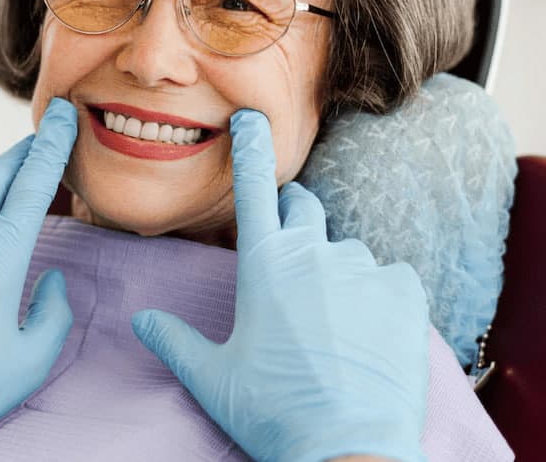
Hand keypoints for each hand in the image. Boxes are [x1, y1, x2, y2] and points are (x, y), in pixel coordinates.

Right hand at [131, 109, 428, 461]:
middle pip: (302, 208)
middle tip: (285, 257)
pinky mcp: (404, 293)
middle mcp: (315, 254)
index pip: (253, 187)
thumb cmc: (275, 413)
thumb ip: (175, 341)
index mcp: (264, 265)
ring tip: (329, 323)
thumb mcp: (212, 379)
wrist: (350, 450)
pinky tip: (366, 329)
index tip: (250, 117)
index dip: (250, 146)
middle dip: (291, 218)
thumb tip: (142, 320)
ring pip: (345, 250)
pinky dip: (376, 293)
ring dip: (334, 270)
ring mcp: (364, 270)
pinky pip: (388, 275)